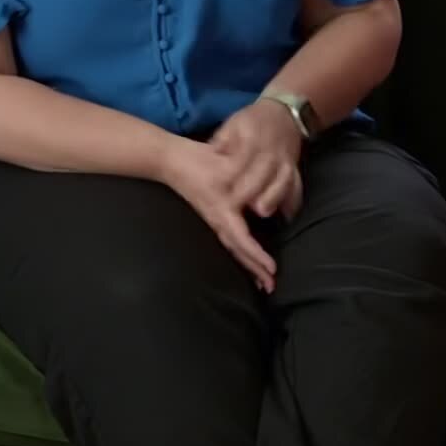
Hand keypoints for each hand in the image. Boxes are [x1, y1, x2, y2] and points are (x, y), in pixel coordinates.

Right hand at [160, 136, 277, 291]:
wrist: (173, 160)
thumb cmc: (199, 160)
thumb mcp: (225, 164)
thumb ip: (245, 179)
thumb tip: (261, 200)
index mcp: (222, 211)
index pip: (241, 239)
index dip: (257, 255)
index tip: (272, 268)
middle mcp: (217, 220)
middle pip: (238, 251)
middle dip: (255, 269)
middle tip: (271, 286)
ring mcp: (214, 221)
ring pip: (234, 248)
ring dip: (249, 265)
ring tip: (263, 283)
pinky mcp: (214, 218)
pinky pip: (230, 241)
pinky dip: (242, 253)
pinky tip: (249, 262)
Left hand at [210, 97, 304, 220]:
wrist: (285, 114)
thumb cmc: (254, 121)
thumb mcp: (234, 122)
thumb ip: (223, 139)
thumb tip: (214, 150)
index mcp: (254, 138)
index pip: (243, 157)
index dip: (232, 173)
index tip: (221, 187)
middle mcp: (272, 151)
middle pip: (263, 172)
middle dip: (251, 191)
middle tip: (237, 206)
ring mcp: (286, 161)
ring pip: (283, 180)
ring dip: (273, 197)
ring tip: (262, 213)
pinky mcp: (295, 169)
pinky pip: (297, 185)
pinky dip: (293, 201)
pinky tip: (287, 215)